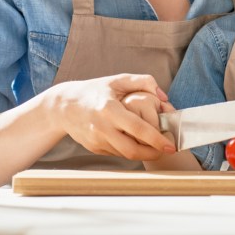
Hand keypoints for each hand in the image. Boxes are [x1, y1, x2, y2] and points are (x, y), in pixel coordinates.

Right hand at [52, 73, 174, 159]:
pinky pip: (116, 153)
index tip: (171, 146)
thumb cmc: (94, 90)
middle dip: (152, 153)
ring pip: (125, 154)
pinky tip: (135, 142)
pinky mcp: (94, 148)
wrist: (64, 106)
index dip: (156, 139)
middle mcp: (102, 127)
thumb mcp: (118, 80)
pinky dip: (128, 150)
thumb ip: (144, 82)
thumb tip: (164, 97)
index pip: (138, 128)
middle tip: (166, 150)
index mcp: (110, 109)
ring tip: (155, 146)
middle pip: (132, 150)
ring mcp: (96, 140)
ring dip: (142, 153)